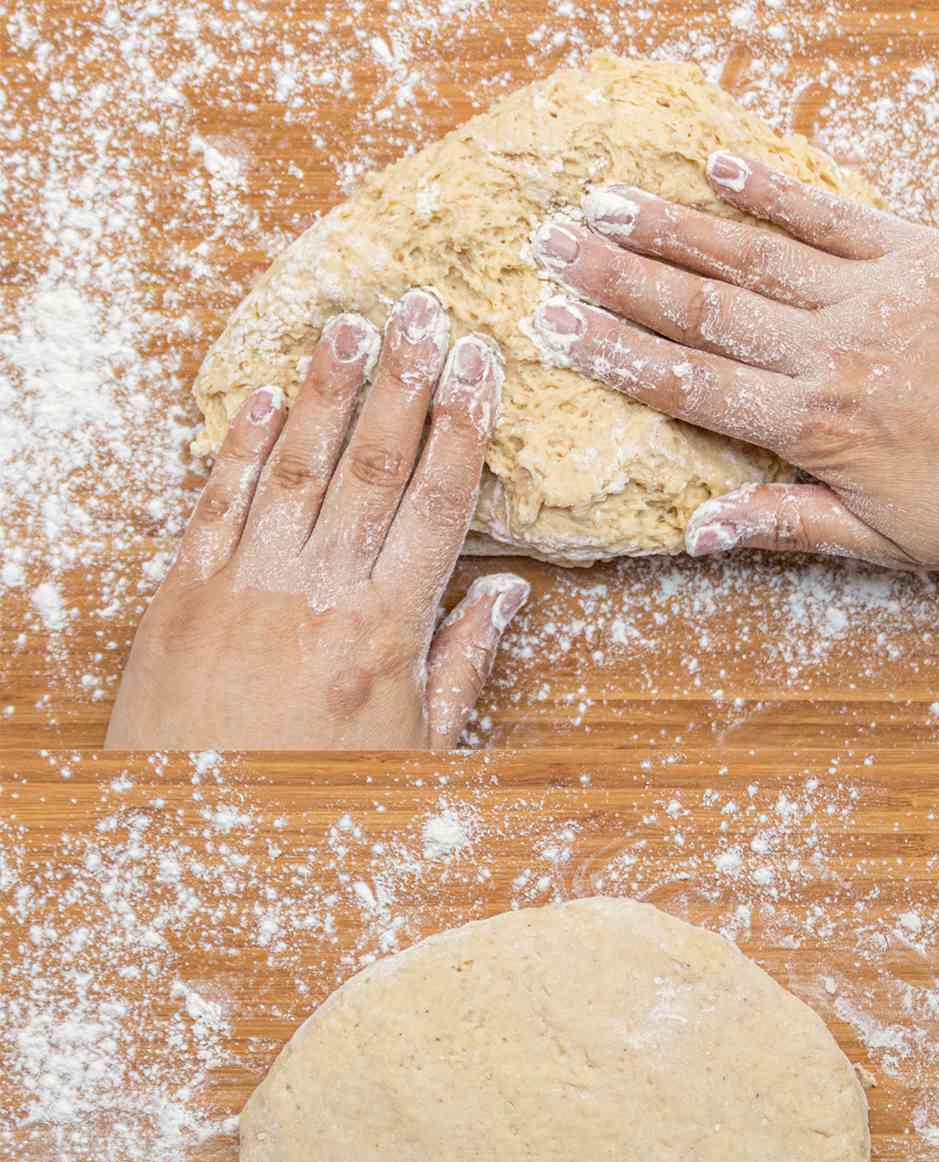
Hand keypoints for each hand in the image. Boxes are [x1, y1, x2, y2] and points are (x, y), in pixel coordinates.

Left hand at [106, 294, 528, 749]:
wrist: (200, 825)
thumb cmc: (321, 793)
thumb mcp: (416, 747)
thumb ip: (462, 663)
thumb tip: (508, 595)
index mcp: (385, 631)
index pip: (436, 505)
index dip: (462, 428)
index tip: (479, 366)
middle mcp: (318, 593)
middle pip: (372, 468)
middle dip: (402, 383)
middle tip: (422, 311)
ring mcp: (245, 586)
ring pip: (296, 469)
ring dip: (328, 392)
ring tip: (352, 326)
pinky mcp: (183, 594)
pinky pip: (217, 503)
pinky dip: (243, 446)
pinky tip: (269, 399)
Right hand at [531, 152, 938, 568]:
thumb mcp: (893, 542)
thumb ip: (790, 525)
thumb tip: (696, 530)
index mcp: (817, 426)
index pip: (691, 386)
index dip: (614, 353)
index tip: (552, 324)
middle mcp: (832, 350)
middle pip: (703, 309)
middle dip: (619, 276)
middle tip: (549, 242)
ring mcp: (878, 294)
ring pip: (754, 255)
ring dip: (674, 227)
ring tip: (605, 200)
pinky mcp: (926, 254)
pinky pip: (835, 215)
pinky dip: (777, 192)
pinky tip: (723, 166)